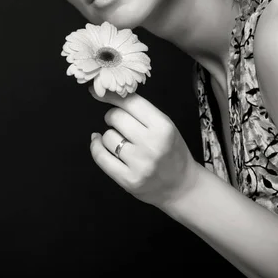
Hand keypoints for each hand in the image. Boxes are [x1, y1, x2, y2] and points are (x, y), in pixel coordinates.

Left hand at [89, 87, 199, 208]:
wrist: (182, 186)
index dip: (111, 95)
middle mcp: (151, 144)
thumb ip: (141, 112)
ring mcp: (139, 164)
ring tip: (120, 140)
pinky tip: (98, 143)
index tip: (99, 91)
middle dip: (112, 117)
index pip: (131, 102)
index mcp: (163, 126)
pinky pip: (101, 157)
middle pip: (116, 117)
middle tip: (118, 122)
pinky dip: (96, 147)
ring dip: (109, 135)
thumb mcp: (165, 126)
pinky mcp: (127, 180)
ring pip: (108, 136)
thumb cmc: (172, 151)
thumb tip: (107, 94)